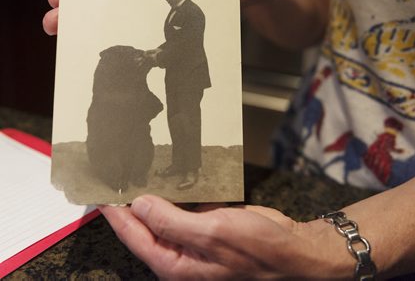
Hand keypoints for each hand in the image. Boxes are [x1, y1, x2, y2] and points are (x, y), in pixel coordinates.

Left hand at [99, 195, 345, 279]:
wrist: (294, 250)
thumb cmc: (259, 252)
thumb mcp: (214, 234)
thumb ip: (173, 222)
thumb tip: (140, 206)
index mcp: (175, 263)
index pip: (134, 235)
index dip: (115, 214)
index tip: (100, 193)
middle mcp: (181, 253)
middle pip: (146, 225)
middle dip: (131, 202)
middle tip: (116, 176)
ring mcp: (196, 238)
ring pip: (166, 214)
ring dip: (155, 194)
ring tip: (139, 170)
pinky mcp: (210, 224)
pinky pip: (188, 207)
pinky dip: (181, 191)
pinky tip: (175, 175)